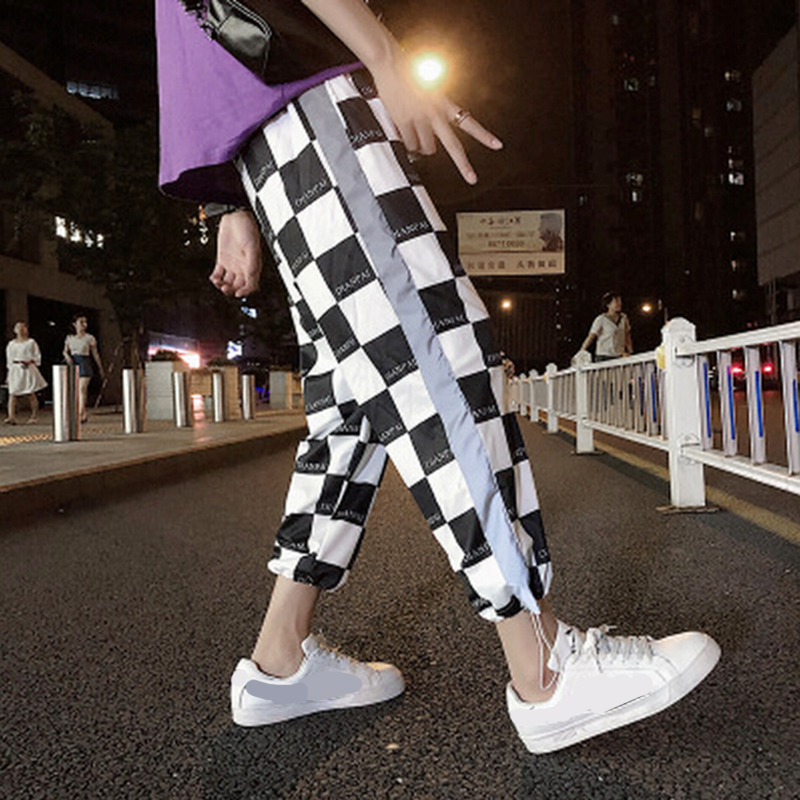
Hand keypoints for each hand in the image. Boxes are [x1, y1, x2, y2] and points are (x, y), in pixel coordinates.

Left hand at [209, 210, 262, 296]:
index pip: (251, 285)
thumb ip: (252, 266)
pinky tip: (214, 279)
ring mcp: (233, 263)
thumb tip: (251, 282)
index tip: (238, 294)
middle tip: (226, 289)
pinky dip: (216, 278)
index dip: (245, 292)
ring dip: (223, 286)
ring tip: (219, 284)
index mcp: (253, 266)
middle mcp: (243, 266)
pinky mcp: (223, 259)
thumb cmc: (247, 227)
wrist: (235, 215)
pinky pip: (219, 273)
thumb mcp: (253, 248)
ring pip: (229, 282)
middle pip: (238, 286)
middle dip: (232, 290)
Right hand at [370, 48, 502, 184]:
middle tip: (472, 179)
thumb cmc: (408, 71)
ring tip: (417, 140)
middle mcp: (436, 113)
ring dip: (424, 149)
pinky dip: (409, 144)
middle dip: (464, 165)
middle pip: (454, 146)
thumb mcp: (429, 88)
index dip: (484, 136)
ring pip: (428, 149)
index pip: (469, 122)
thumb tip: (431, 129)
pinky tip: (405, 136)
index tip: (498, 145)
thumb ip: (434, 107)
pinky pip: (410, 144)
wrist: (390, 61)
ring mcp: (421, 119)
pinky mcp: (405, 121)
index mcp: (444, 103)